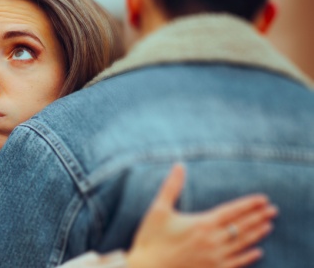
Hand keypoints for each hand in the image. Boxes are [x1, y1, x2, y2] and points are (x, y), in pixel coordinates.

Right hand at [126, 164, 276, 267]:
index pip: (232, 211)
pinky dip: (249, 257)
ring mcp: (215, 257)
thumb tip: (179, 165)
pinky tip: (257, 252)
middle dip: (259, 216)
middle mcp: (213, 240)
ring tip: (269, 226)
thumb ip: (172, 187)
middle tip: (273, 210)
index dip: (249, 204)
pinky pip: (237, 263)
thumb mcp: (158, 210)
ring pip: (243, 243)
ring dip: (257, 234)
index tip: (263, 199)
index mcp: (202, 224)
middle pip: (242, 226)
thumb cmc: (150, 239)